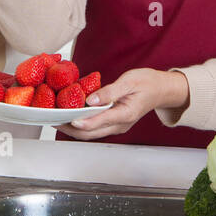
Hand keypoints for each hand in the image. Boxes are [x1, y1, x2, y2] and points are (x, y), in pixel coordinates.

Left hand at [60, 68, 189, 140]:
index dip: (83, 122)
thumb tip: (91, 99)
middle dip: (71, 130)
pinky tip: (71, 116)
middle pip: (92, 133)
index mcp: (125, 114)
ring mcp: (117, 126)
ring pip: (92, 133)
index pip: (100, 122)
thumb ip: (110, 92)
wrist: (161, 89)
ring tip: (57, 120)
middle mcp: (120, 124)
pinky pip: (95, 128)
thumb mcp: (129, 81)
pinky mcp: (114, 123)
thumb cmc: (147, 83)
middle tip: (54, 121)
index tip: (69, 120)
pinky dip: (82, 124)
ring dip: (74, 129)